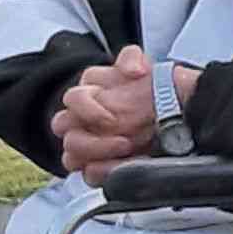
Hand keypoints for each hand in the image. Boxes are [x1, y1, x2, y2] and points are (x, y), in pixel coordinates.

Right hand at [52, 45, 166, 174]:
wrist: (170, 117)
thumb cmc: (150, 93)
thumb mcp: (144, 69)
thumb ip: (132, 59)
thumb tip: (133, 70)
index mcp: (87, 95)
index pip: (72, 99)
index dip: (88, 109)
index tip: (111, 118)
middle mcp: (80, 120)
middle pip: (62, 128)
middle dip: (89, 138)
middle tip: (123, 141)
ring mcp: (86, 145)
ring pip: (70, 155)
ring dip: (96, 155)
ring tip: (126, 151)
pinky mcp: (97, 167)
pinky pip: (89, 175)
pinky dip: (105, 172)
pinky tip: (125, 166)